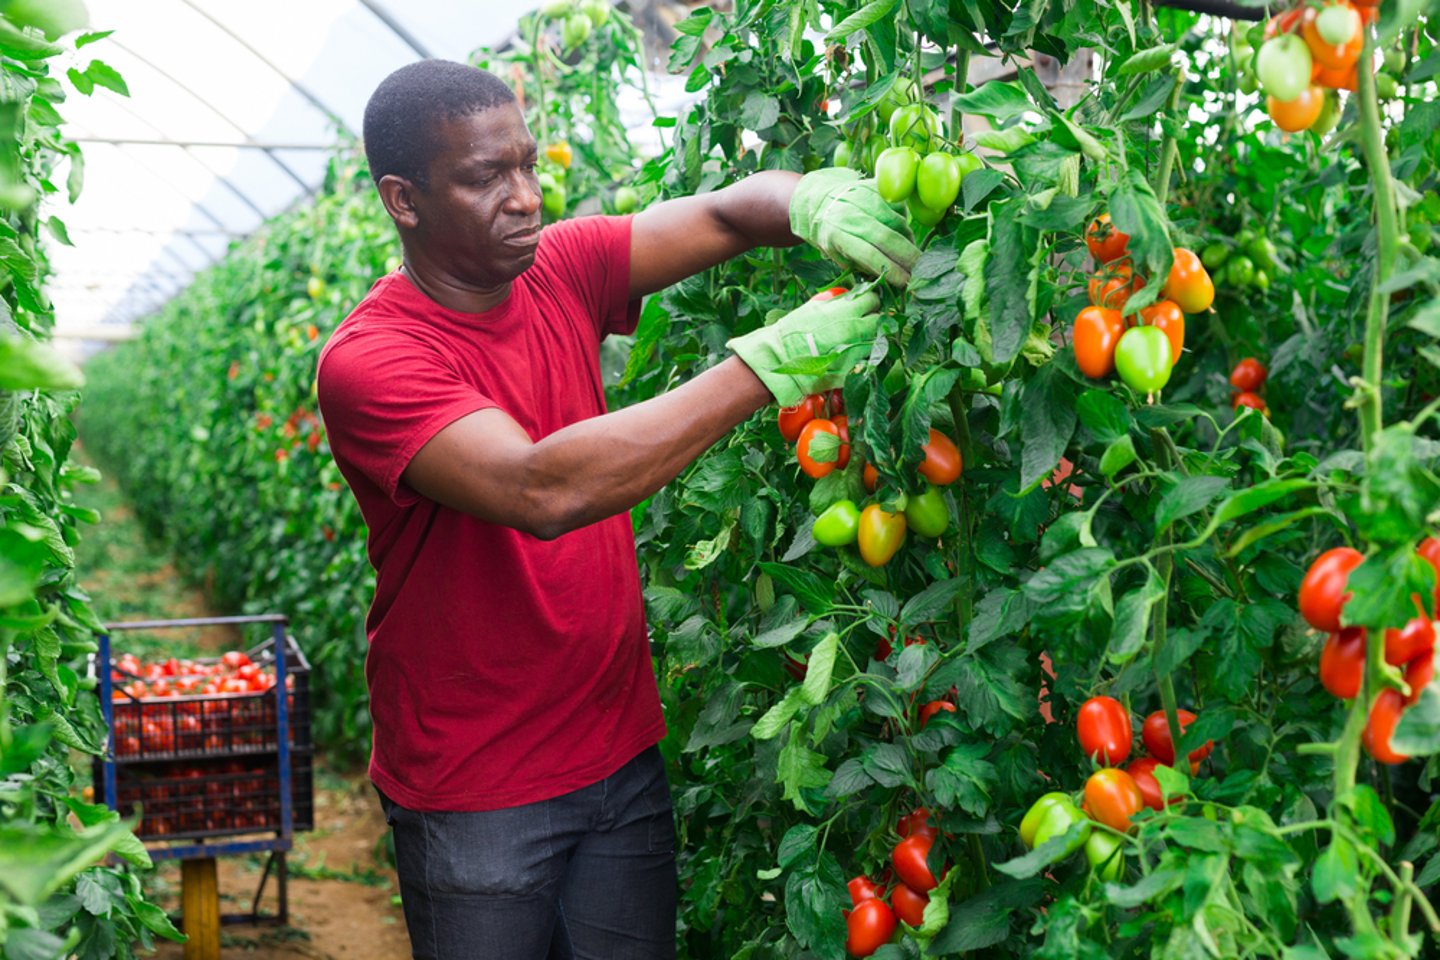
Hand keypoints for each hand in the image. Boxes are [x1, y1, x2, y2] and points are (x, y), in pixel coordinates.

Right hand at [726, 289, 881, 405]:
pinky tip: (851, 358)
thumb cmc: (792, 332)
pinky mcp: (851, 370)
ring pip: (876, 343)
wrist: (778, 359)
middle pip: (879, 321)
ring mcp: (854, 351)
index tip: (866, 305)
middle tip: (865, 323)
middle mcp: (854, 330)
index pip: (872, 299)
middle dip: (874, 321)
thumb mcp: (812, 309)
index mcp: (845, 311)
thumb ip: (834, 303)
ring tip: (856, 342)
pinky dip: (862, 359)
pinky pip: (865, 363)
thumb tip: (847, 298)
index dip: (870, 301)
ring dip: (869, 340)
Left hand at [790, 169, 919, 286]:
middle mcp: (850, 214)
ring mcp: (863, 197)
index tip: (906, 282)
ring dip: (909, 242)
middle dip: (908, 257)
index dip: (890, 269)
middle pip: (887, 238)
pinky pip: (899, 209)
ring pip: (898, 223)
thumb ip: (861, 268)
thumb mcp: (837, 256)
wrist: (821, 199)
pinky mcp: (875, 187)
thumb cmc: (832, 235)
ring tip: (911, 254)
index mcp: (837, 235)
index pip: (869, 255)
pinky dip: (905, 224)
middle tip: (921, 270)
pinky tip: (901, 234)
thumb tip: (890, 283)